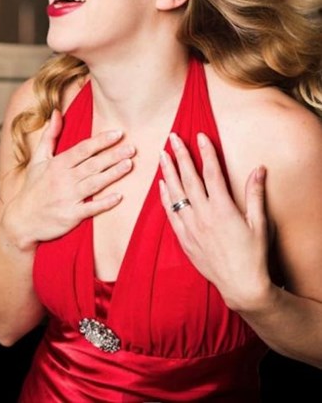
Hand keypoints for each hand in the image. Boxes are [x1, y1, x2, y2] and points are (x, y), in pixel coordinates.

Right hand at [4, 110, 132, 248]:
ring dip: (112, 174)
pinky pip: (90, 209)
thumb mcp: (37, 158)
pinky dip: (104, 203)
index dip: (101, 141)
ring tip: (129, 164)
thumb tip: (56, 112)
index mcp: (57, 164)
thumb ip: (50, 135)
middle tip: (132, 148)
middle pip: (92, 164)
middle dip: (112, 155)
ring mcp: (67, 198)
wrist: (22, 219)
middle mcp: (63, 179)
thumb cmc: (32, 187)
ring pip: (94, 183)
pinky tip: (119, 197)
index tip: (118, 133)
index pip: (82, 149)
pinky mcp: (70, 216)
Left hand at [159, 132, 271, 310]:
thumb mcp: (260, 223)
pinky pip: (170, 212)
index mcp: (223, 208)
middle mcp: (203, 215)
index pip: (211, 173)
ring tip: (162, 154)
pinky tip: (162, 184)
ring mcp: (191, 226)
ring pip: (175, 193)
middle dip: (180, 155)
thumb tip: (259, 169)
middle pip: (188, 178)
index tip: (199, 136)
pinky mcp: (184, 238)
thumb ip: (256, 194)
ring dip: (168, 171)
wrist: (241, 286)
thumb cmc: (254, 255)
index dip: (205, 152)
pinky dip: (165, 196)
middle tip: (172, 137)